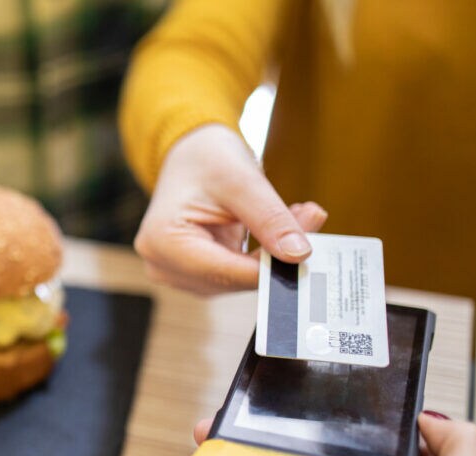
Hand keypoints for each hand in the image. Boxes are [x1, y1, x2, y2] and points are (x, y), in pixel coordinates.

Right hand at [135, 124, 327, 294]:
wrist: (189, 155)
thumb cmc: (205, 159)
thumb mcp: (240, 180)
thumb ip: (270, 219)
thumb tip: (299, 254)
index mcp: (165, 243)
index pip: (227, 273)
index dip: (271, 266)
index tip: (311, 246)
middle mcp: (164, 266)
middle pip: (234, 279)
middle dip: (276, 255)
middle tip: (311, 217)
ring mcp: (178, 274)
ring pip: (239, 280)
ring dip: (273, 254)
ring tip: (299, 215)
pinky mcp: (196, 274)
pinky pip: (237, 274)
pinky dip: (262, 255)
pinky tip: (279, 228)